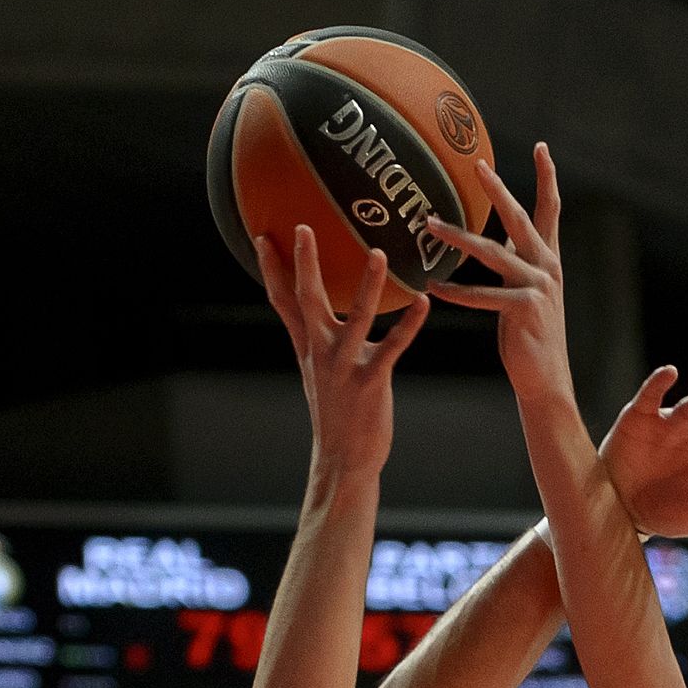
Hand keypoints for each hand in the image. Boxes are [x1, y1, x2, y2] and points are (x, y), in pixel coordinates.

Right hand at [256, 227, 428, 478]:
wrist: (343, 460)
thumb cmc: (338, 416)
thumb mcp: (320, 376)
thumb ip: (320, 344)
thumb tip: (319, 322)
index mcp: (309, 349)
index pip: (283, 303)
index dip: (273, 270)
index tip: (263, 236)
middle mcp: (322, 353)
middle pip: (308, 301)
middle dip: (305, 264)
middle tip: (303, 227)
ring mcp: (345, 367)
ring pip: (356, 318)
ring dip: (368, 285)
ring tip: (378, 253)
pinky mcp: (371, 381)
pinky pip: (393, 346)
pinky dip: (410, 324)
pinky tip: (424, 303)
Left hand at [426, 143, 573, 408]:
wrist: (545, 380)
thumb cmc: (529, 339)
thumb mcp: (523, 296)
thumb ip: (512, 269)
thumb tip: (488, 248)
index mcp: (548, 262)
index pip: (550, 211)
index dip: (547, 178)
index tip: (542, 147)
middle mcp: (546, 268)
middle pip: (520, 219)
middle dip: (498, 191)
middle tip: (478, 165)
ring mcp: (538, 287)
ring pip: (491, 253)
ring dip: (457, 237)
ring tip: (429, 224)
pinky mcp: (525, 310)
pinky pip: (483, 296)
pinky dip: (456, 292)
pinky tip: (433, 286)